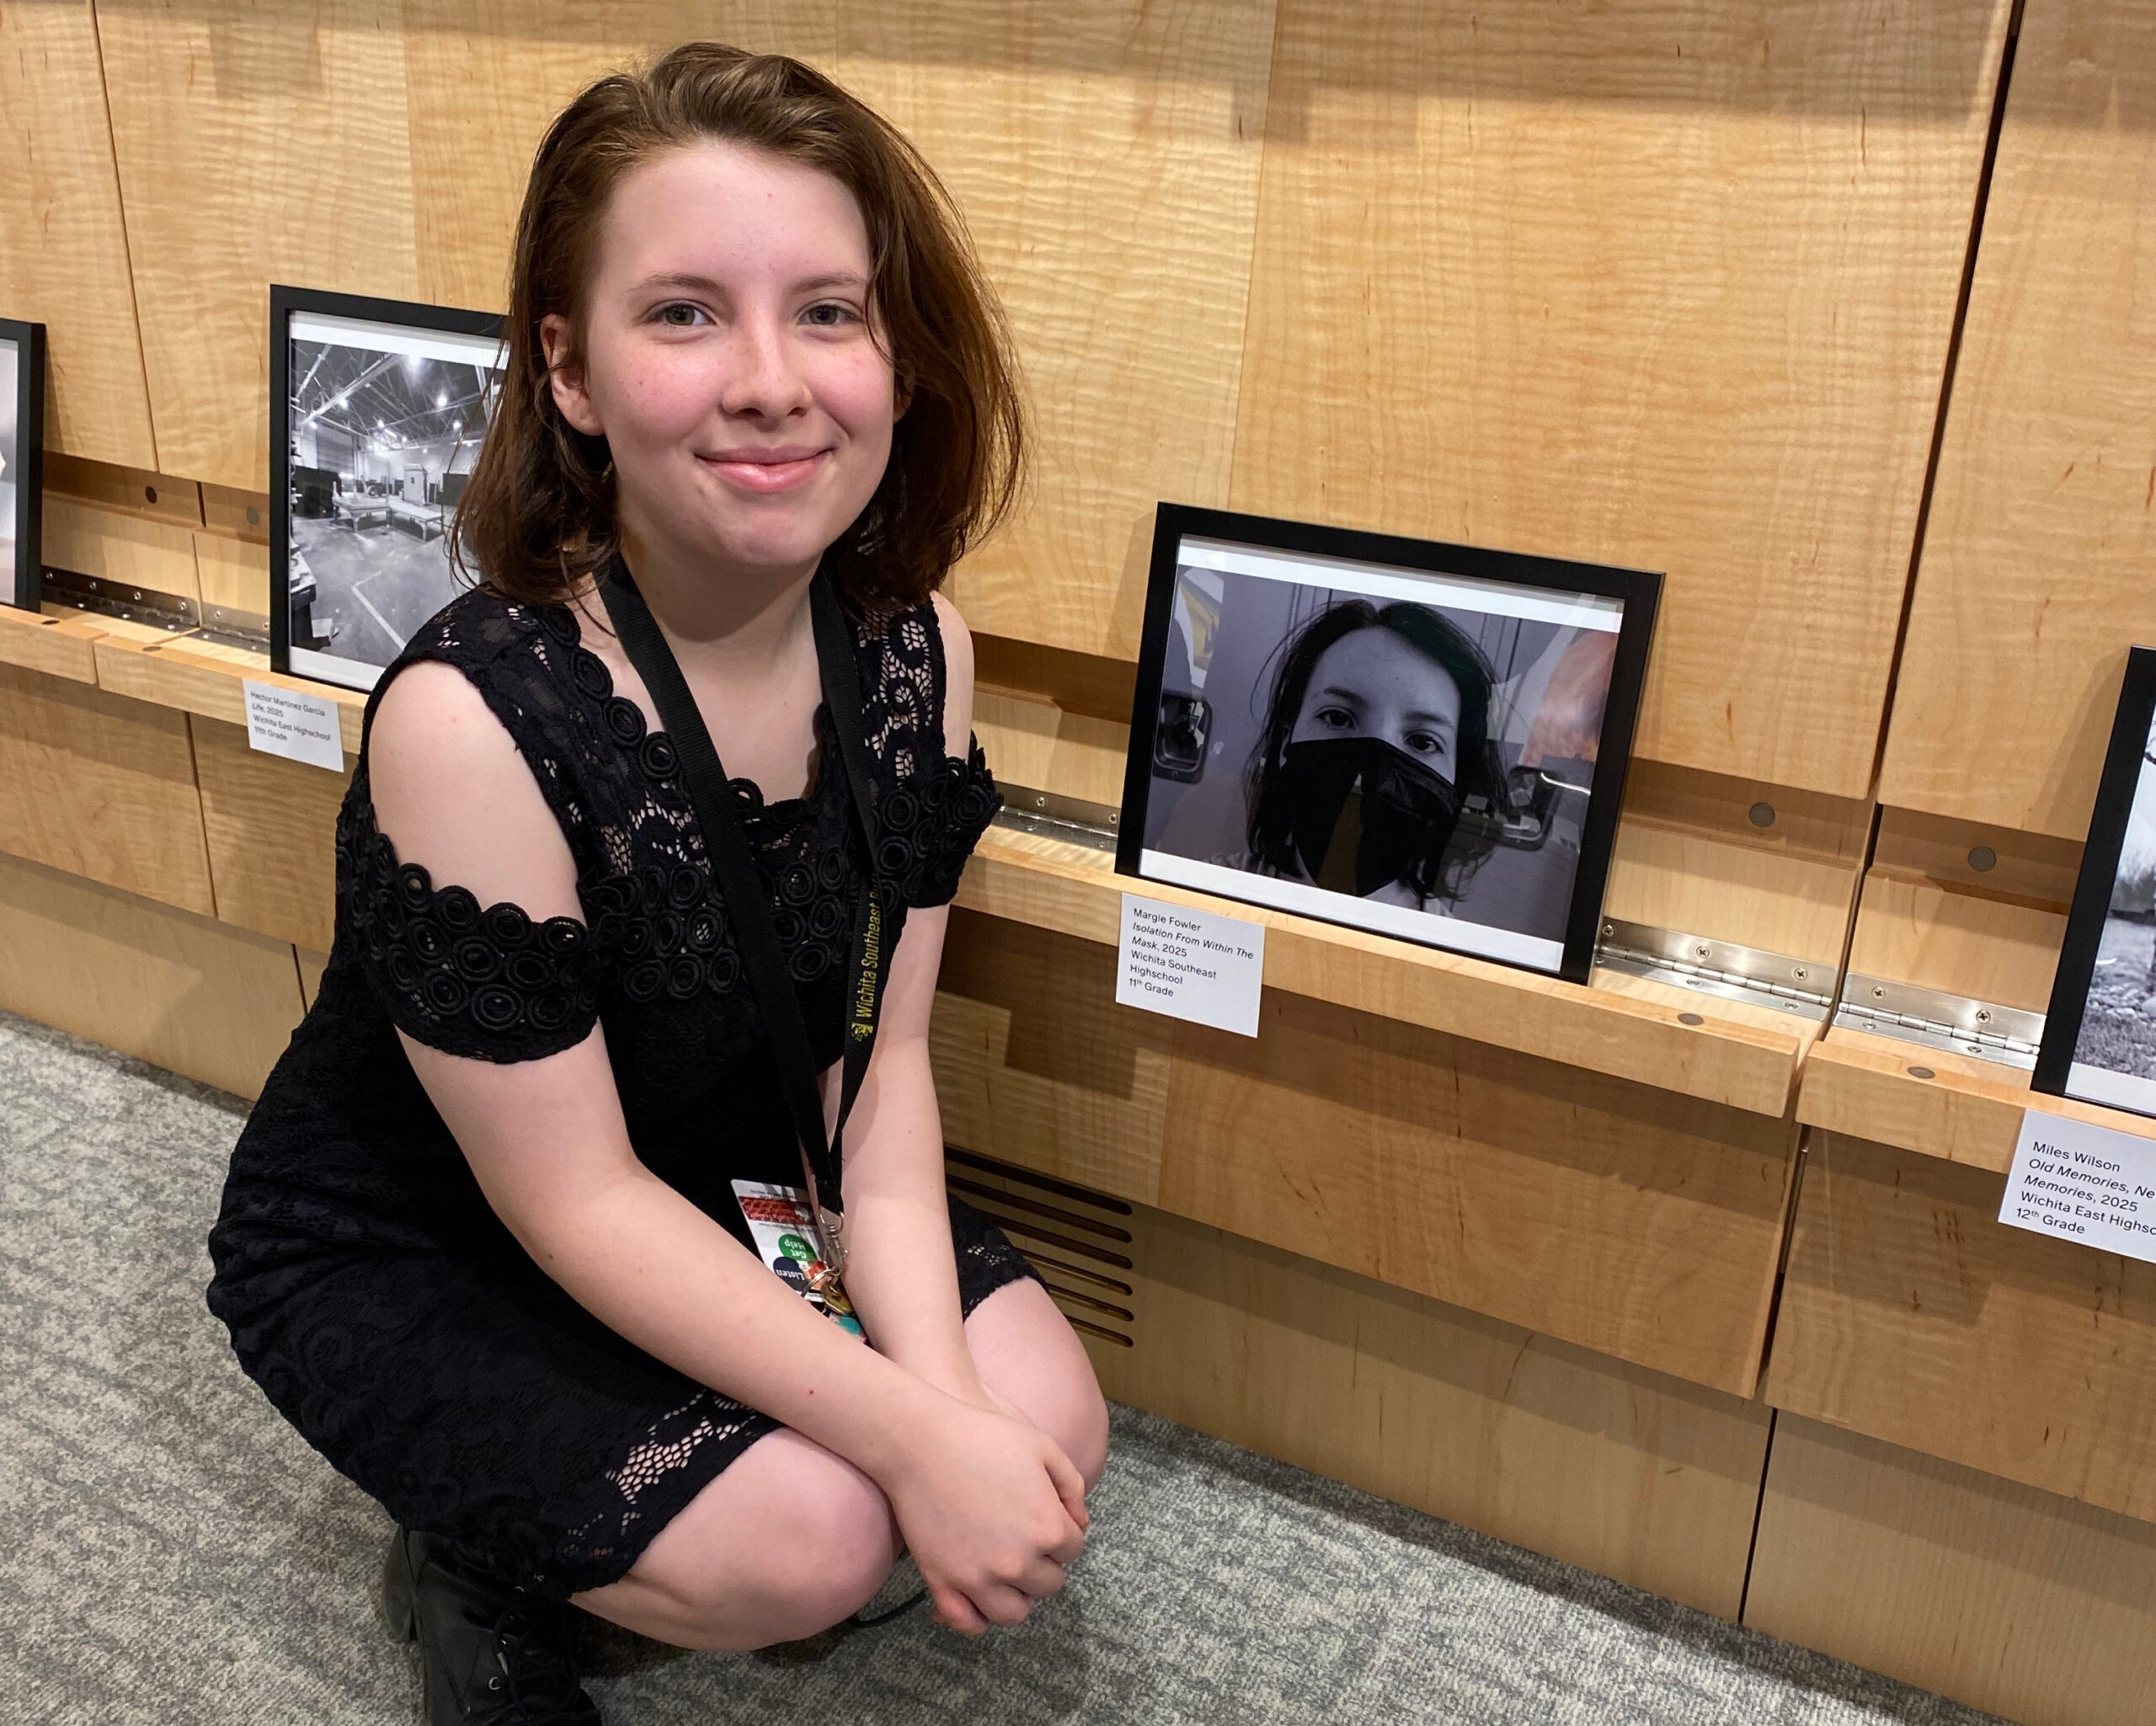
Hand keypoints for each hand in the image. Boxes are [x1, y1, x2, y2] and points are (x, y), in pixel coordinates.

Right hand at [876, 1395, 1087, 1633]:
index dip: (1062, 1531)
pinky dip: (977, 1617)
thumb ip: (1072, 1486)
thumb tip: (1079, 1523)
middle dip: (1043, 1562)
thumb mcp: (1043, 1447)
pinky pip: (969, 1623)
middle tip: (1023, 1539)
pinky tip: (977, 1595)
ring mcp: (979, 1578)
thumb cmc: (984, 1437)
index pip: (1073, 1549)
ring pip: (1014, 1613)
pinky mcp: (943, 1584)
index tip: (1044, 1517)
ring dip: (1016, 1594)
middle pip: (1049, 1583)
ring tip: (1005, 1570)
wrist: (921, 1441)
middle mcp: (1018, 1562)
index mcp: (1048, 1528)